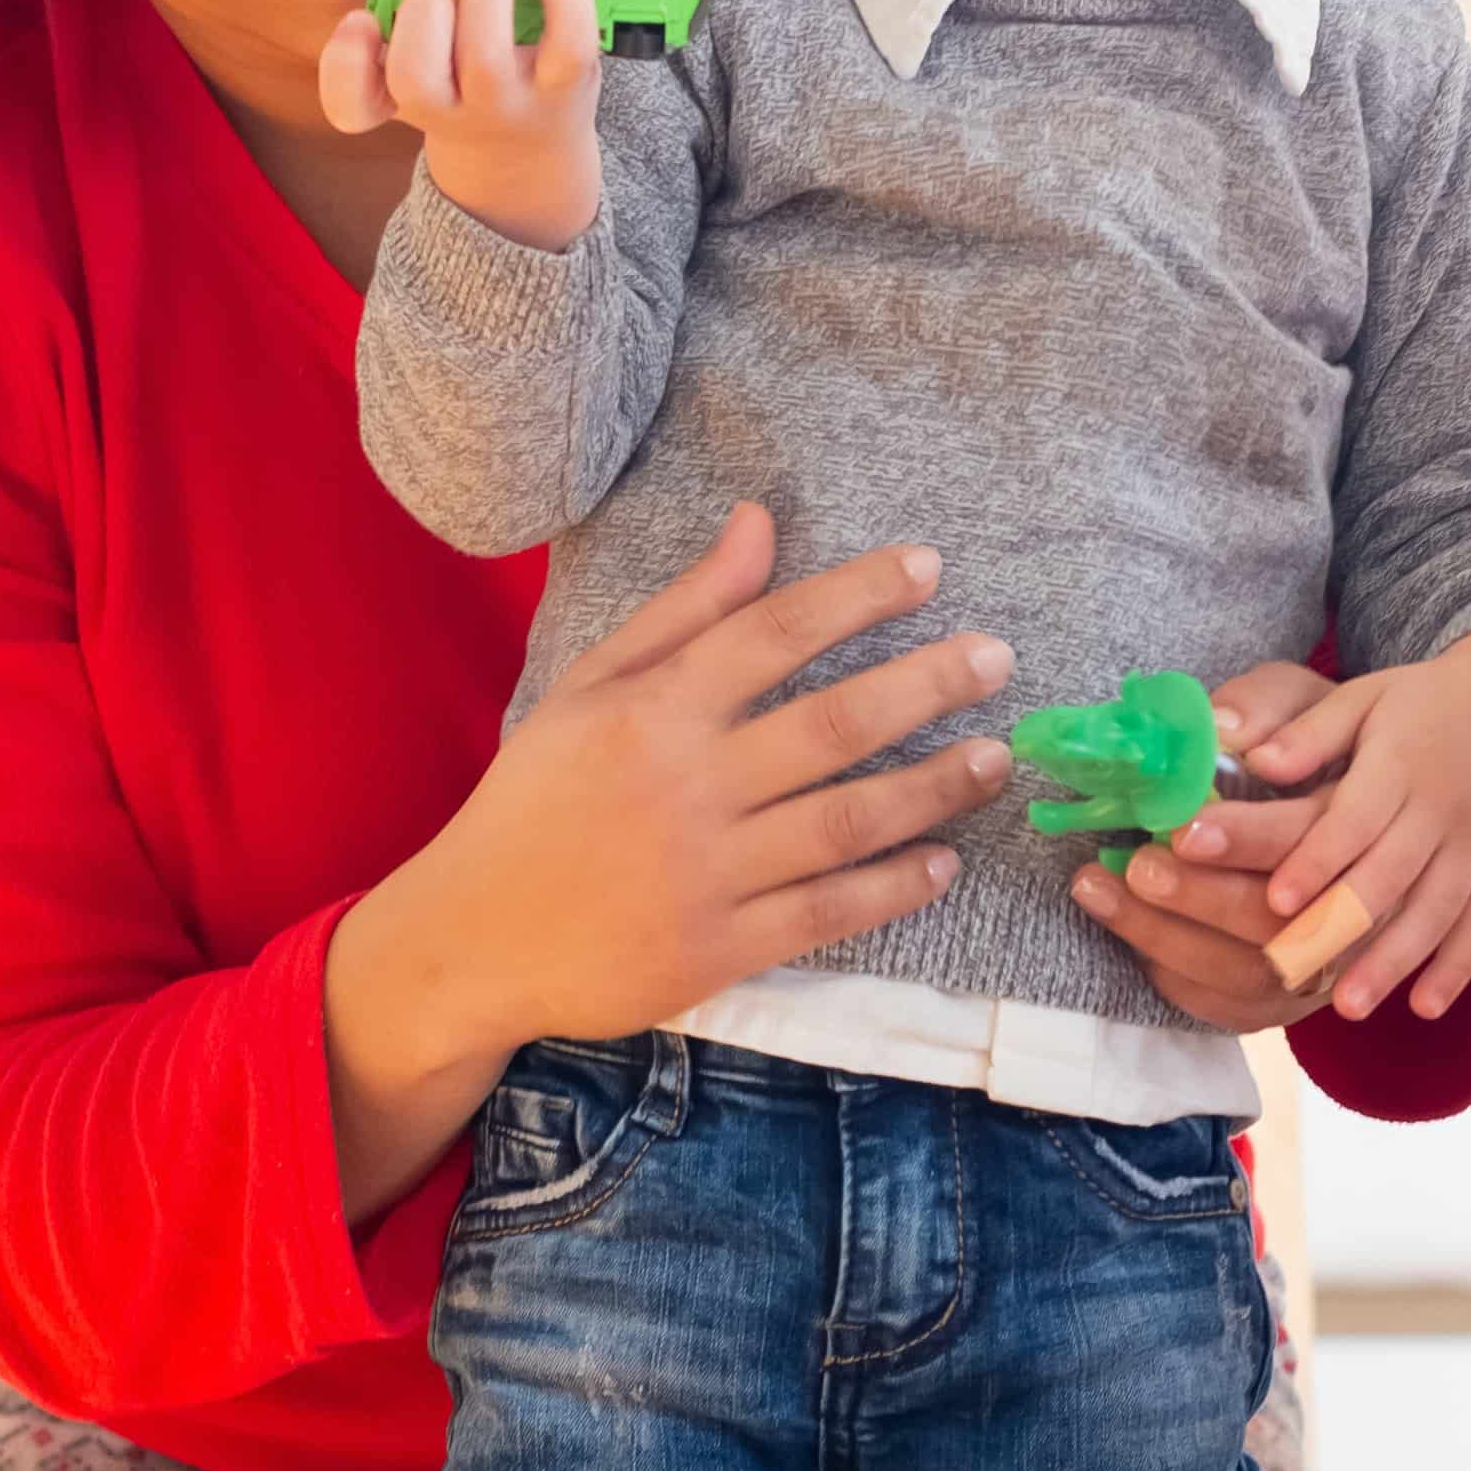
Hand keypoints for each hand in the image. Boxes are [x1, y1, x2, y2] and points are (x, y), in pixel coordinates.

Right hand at [318, 0, 600, 249]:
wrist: (529, 155)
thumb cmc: (467, 80)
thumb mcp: (431, 41)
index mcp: (398, 96)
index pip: (352, 106)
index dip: (345, 64)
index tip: (361, 20)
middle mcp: (447, 111)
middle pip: (415, 74)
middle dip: (423, 6)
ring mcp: (506, 104)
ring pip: (484, 58)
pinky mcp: (563, 89)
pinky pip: (567, 44)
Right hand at [322, 505, 1015, 1217]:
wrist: (472, 938)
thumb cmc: (535, 799)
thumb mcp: (588, 688)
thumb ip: (684, 610)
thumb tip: (761, 520)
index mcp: (652, 711)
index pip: (774, 633)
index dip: (859, 596)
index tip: (929, 568)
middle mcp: (688, 785)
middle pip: (834, 724)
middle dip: (928, 685)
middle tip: (998, 658)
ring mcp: (709, 873)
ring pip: (847, 820)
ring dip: (933, 788)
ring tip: (994, 759)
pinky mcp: (721, 949)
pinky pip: (828, 913)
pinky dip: (893, 886)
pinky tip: (943, 860)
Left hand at [1060, 661, 1352, 1035]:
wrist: (1362, 813)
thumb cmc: (1315, 746)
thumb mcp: (1302, 699)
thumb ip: (1267, 707)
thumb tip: (1220, 727)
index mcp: (1366, 819)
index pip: (1313, 839)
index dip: (1247, 839)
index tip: (1183, 828)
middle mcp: (1364, 899)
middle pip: (1283, 920)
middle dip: (1201, 897)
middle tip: (1136, 865)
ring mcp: (1338, 957)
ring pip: (1258, 973)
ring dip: (1169, 938)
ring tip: (1097, 890)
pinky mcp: (1302, 996)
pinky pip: (1243, 1009)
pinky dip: (1184, 981)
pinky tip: (1134, 941)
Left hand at [1181, 630, 1470, 1023]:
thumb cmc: (1421, 704)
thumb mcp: (1364, 698)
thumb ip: (1309, 733)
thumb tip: (1255, 761)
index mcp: (1400, 763)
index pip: (1353, 820)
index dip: (1315, 862)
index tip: (1274, 901)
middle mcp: (1443, 808)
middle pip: (1390, 876)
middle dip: (1340, 925)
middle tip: (1292, 971)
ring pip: (1435, 912)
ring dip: (1392, 962)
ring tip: (1346, 1006)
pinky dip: (1456, 968)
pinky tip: (1422, 1006)